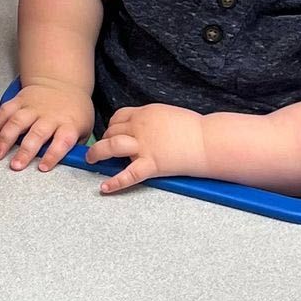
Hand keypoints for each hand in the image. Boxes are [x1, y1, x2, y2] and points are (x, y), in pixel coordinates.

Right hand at [0, 79, 94, 171]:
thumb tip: (71, 165)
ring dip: (6, 139)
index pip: (62, 141)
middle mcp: (49, 115)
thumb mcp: (83, 128)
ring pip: (18, 123)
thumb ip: (75, 146)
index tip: (43, 167)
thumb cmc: (72, 110)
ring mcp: (32, 107)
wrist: (62, 82)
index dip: (52, 155)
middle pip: (37, 134)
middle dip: (25, 151)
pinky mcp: (19, 101)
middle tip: (16, 165)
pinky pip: (5, 111)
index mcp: (68, 123)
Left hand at [86, 102, 207, 195]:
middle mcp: (140, 127)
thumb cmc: (194, 129)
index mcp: (145, 113)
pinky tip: (104, 187)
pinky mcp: (151, 165)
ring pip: (111, 146)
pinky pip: (128, 175)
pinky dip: (114, 182)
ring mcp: (144, 146)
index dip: (111, 125)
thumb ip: (152, 120)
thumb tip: (142, 127)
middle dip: (104, 139)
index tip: (110, 132)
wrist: (208, 141)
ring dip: (97, 153)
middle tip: (102, 149)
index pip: (119, 116)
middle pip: (112, 131)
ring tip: (91, 160)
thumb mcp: (169, 114)